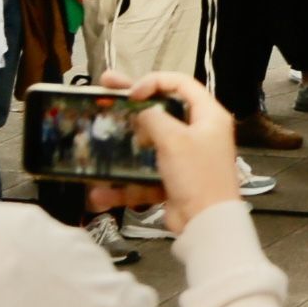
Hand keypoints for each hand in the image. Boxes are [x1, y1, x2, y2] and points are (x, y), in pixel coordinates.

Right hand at [92, 68, 237, 226]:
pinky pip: (145, 175)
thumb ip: (155, 119)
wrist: (206, 224)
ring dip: (124, 147)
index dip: (154, 82)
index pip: (181, 84)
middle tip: (107, 89)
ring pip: (149, 144)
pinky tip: (101, 191)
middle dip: (132, 103)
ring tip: (98, 139)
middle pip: (162, 110)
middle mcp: (199, 133)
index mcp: (209, 116)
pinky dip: (125, 183)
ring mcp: (186, 158)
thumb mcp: (174, 140)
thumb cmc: (199, 179)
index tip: (132, 91)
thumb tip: (144, 113)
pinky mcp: (174, 180)